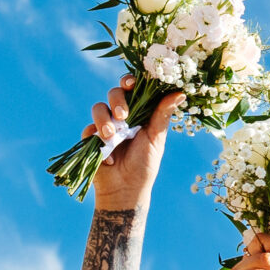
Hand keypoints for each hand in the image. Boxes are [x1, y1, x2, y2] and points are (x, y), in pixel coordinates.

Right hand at [89, 76, 182, 208]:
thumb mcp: (156, 138)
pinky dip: (97, 141)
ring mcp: (105, 125)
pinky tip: (108, 158)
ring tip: (112, 136)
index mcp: (139, 111)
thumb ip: (163, 114)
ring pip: (98, 108)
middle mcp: (121, 115)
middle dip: (117, 100)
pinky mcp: (91, 138)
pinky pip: (89, 129)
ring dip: (104, 120)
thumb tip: (180, 92)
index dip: (130, 80)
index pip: (133, 88)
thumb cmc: (145, 163)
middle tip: (123, 115)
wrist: (126, 189)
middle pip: (114, 92)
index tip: (132, 82)